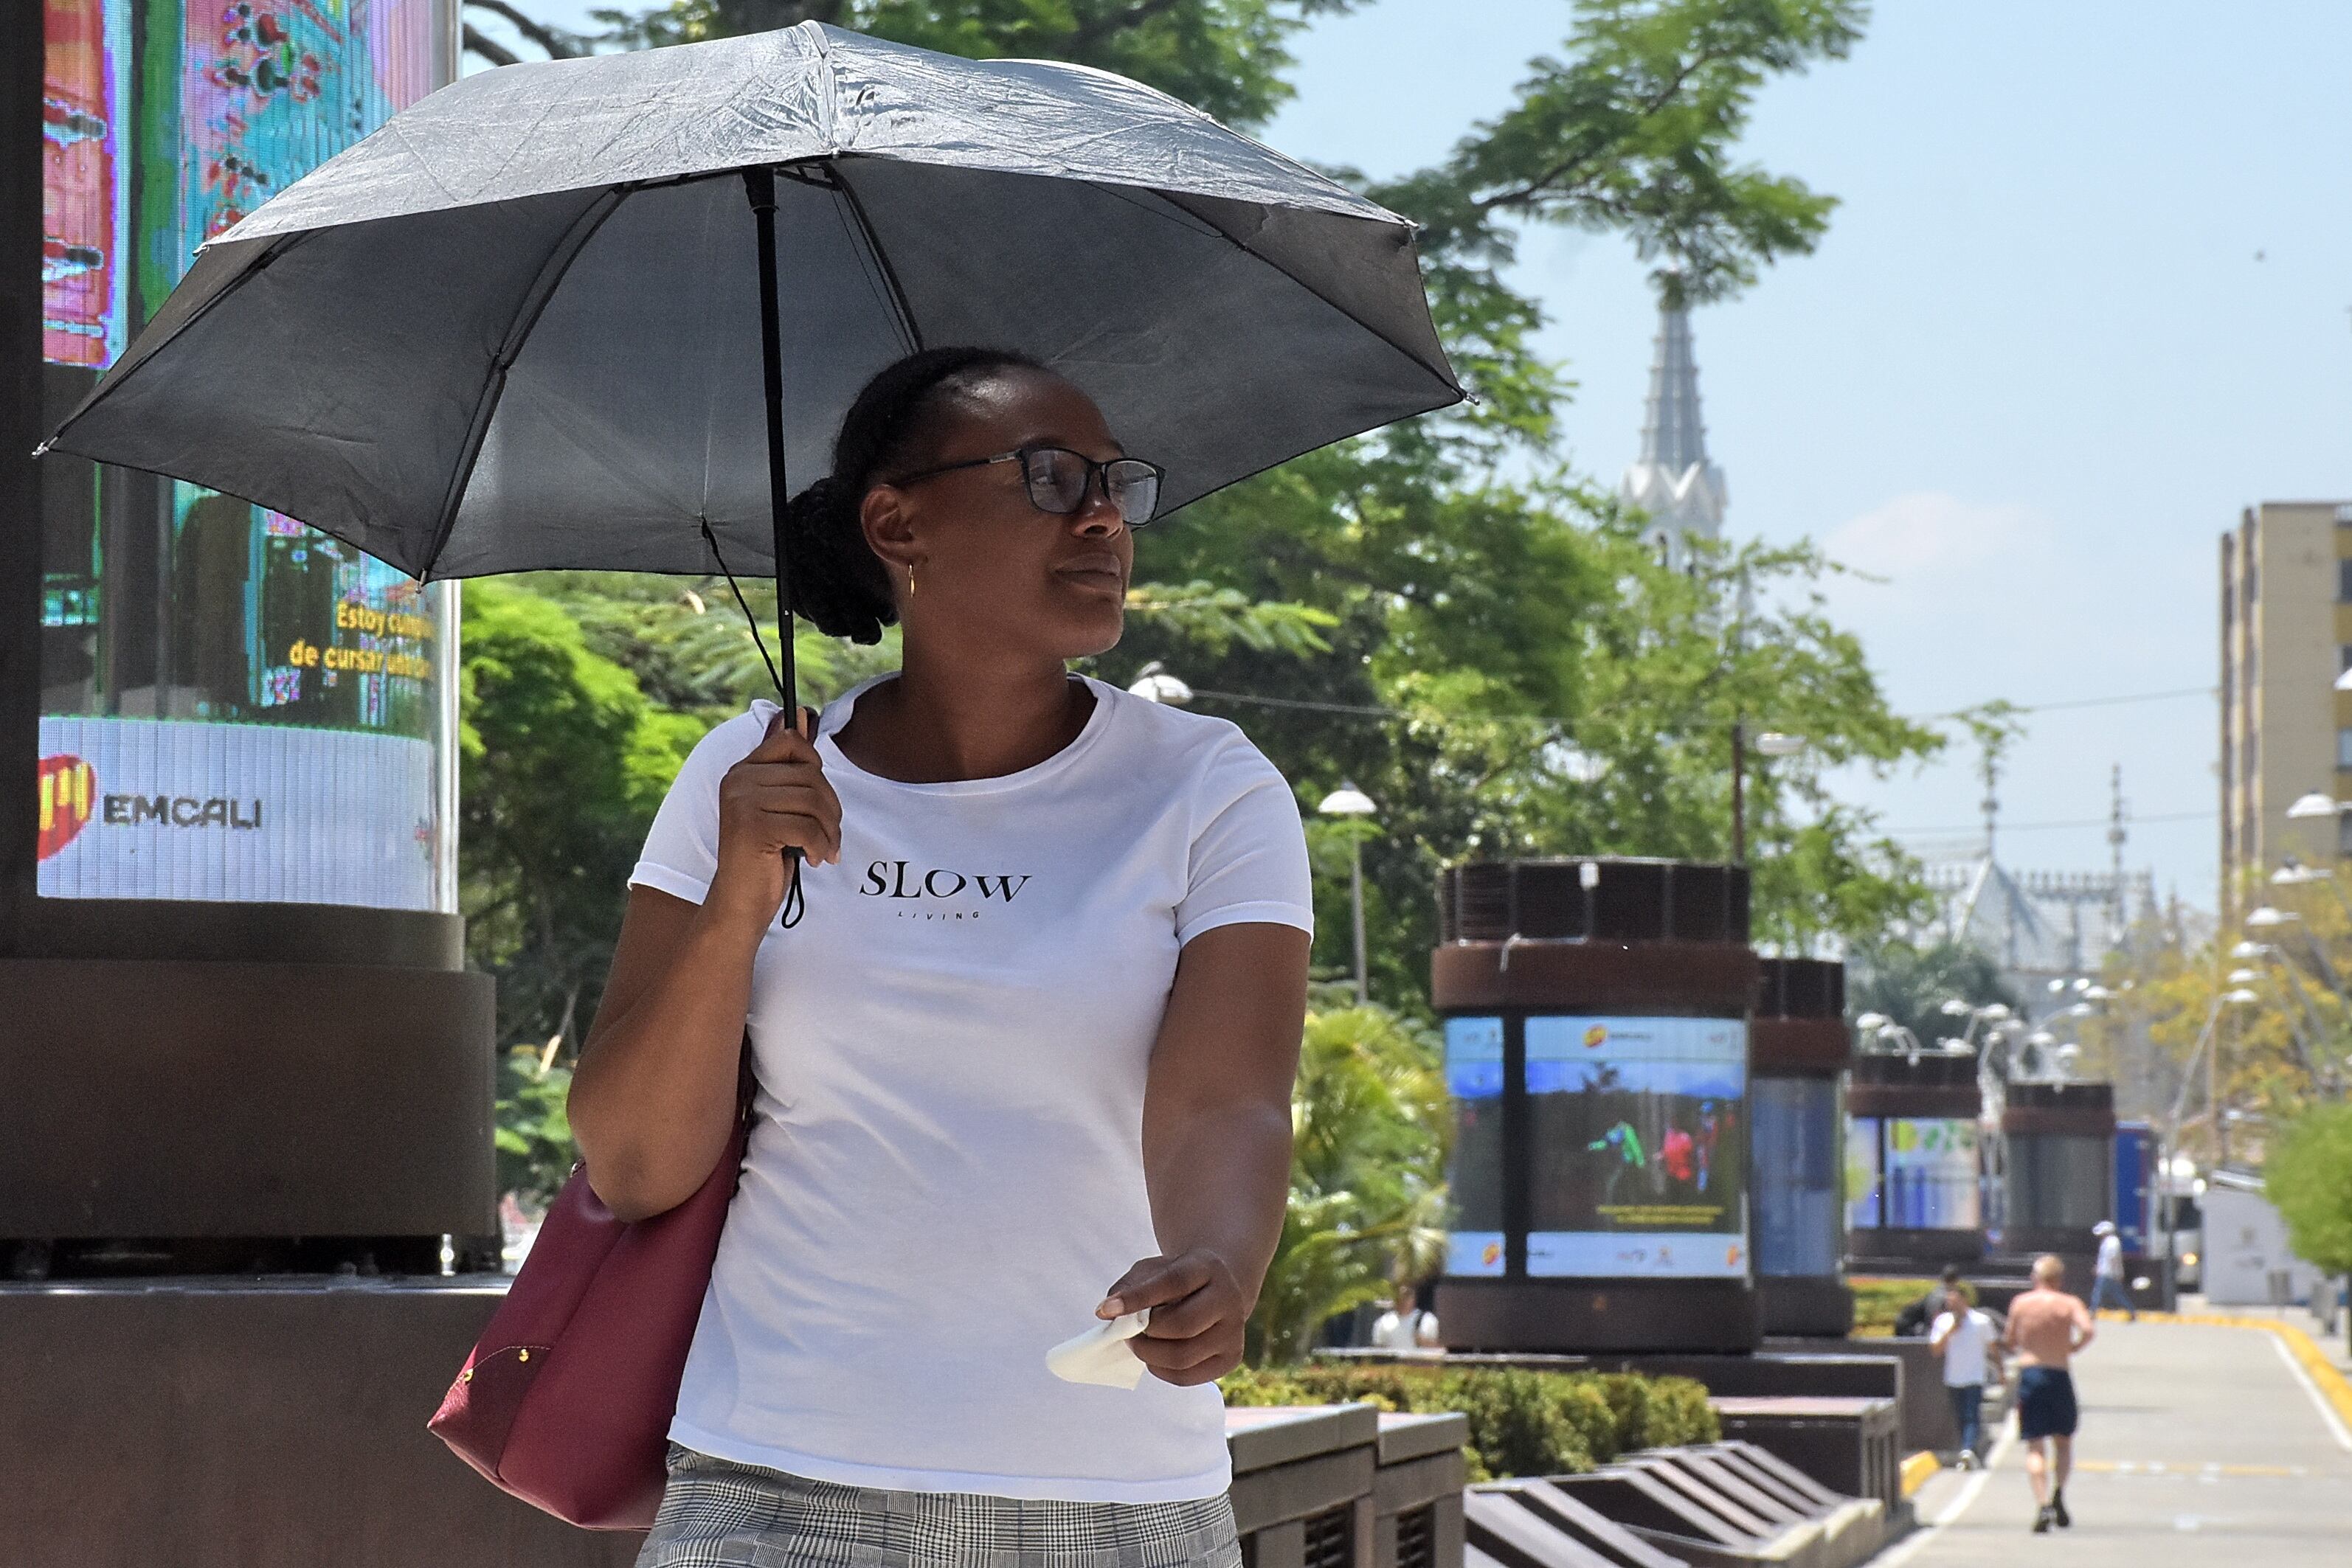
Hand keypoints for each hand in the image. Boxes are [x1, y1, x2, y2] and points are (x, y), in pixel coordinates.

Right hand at [708, 706, 840, 924]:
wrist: (740, 903)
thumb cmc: (767, 855)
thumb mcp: (782, 807)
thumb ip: (790, 766)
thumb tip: (804, 713)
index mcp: (743, 770)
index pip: (791, 740)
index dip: (815, 765)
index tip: (817, 799)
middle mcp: (738, 780)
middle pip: (811, 773)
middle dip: (831, 807)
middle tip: (830, 835)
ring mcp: (742, 802)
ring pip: (813, 800)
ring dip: (830, 830)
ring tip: (825, 849)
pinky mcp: (753, 827)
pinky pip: (808, 826)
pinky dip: (821, 846)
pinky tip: (815, 860)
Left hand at [1098, 1249, 1249, 1387]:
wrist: (1216, 1291)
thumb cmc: (1176, 1281)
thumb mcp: (1153, 1270)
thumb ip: (1129, 1285)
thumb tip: (1108, 1313)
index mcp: (1208, 1267)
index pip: (1172, 1282)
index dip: (1137, 1298)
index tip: (1105, 1310)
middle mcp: (1229, 1298)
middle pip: (1182, 1325)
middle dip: (1145, 1332)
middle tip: (1126, 1332)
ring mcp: (1234, 1332)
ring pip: (1182, 1356)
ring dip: (1149, 1354)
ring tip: (1138, 1342)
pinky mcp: (1230, 1360)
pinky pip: (1186, 1377)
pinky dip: (1160, 1370)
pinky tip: (1154, 1356)